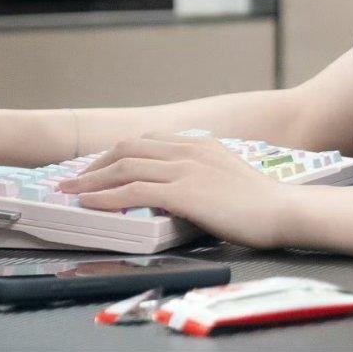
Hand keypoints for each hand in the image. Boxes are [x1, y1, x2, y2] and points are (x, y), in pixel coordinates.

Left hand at [55, 133, 289, 249]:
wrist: (281, 210)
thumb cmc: (259, 202)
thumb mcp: (227, 175)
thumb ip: (201, 172)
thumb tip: (176, 186)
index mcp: (198, 144)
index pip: (145, 141)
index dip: (116, 154)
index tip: (98, 167)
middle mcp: (188, 150)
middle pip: (128, 149)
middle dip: (96, 164)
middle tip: (74, 180)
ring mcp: (185, 169)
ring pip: (125, 168)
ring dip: (92, 181)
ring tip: (71, 193)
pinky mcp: (184, 192)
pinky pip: (134, 191)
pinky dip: (107, 196)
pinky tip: (91, 204)